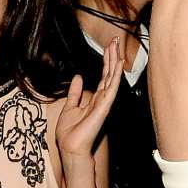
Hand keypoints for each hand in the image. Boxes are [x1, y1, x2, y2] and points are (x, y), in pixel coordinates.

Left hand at [56, 38, 122, 161]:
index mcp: (96, 97)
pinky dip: (116, 74)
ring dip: (115, 59)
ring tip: (116, 45)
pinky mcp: (105, 106)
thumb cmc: (71, 133)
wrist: (71, 148)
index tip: (110, 46)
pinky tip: (118, 62)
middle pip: (110, 72)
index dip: (107, 60)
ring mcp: (106, 101)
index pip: (104, 75)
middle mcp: (103, 97)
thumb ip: (75, 93)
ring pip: (112, 76)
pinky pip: (112, 87)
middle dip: (112, 55)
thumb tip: (78, 77)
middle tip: (116, 39)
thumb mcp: (69, 107)